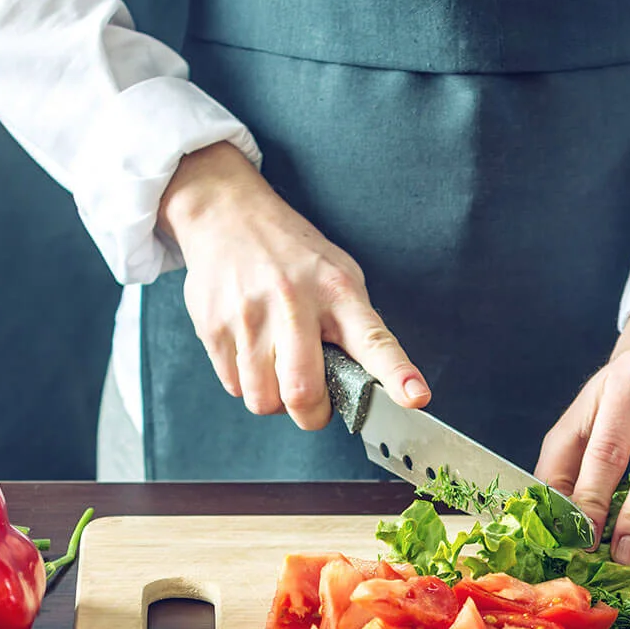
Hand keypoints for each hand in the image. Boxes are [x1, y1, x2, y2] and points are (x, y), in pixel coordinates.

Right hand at [157, 142, 429, 428]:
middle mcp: (294, 304)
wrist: (227, 215)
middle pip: (303, 393)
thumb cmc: (293, 255)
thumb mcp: (338, 275)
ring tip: (278, 367)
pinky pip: (234, 388)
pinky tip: (252, 353)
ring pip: (263, 400)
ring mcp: (249, 317)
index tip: (415, 397)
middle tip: (315, 402)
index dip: (397, 374)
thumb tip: (370, 384)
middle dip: (312, 413)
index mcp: (338, 292)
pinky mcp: (214, 327)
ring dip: (275, 399)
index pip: (374, 340)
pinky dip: (247, 383)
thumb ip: (355, 326)